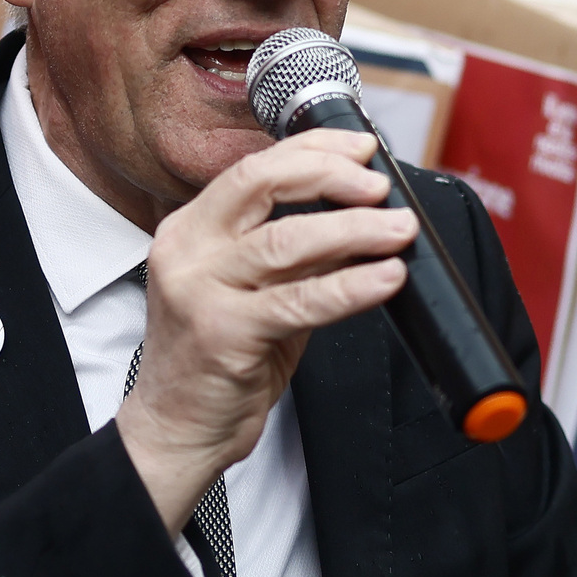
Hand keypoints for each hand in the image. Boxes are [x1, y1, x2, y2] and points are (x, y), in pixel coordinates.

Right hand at [116, 130, 413, 532]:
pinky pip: (300, 301)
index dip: (313, 150)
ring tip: (399, 229)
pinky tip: (386, 278)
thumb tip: (362, 216)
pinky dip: (351, 286)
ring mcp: (199, 290)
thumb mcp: (255, 290)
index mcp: (191, 229)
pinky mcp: (222, 334)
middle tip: (379, 185)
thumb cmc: (218, 359)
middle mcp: (187, 250)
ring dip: (354, 230)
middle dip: (330, 175)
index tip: (362, 148)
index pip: (254, 168)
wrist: (177, 428)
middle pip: (262, 184)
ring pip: (285, 241)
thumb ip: (297, 254)